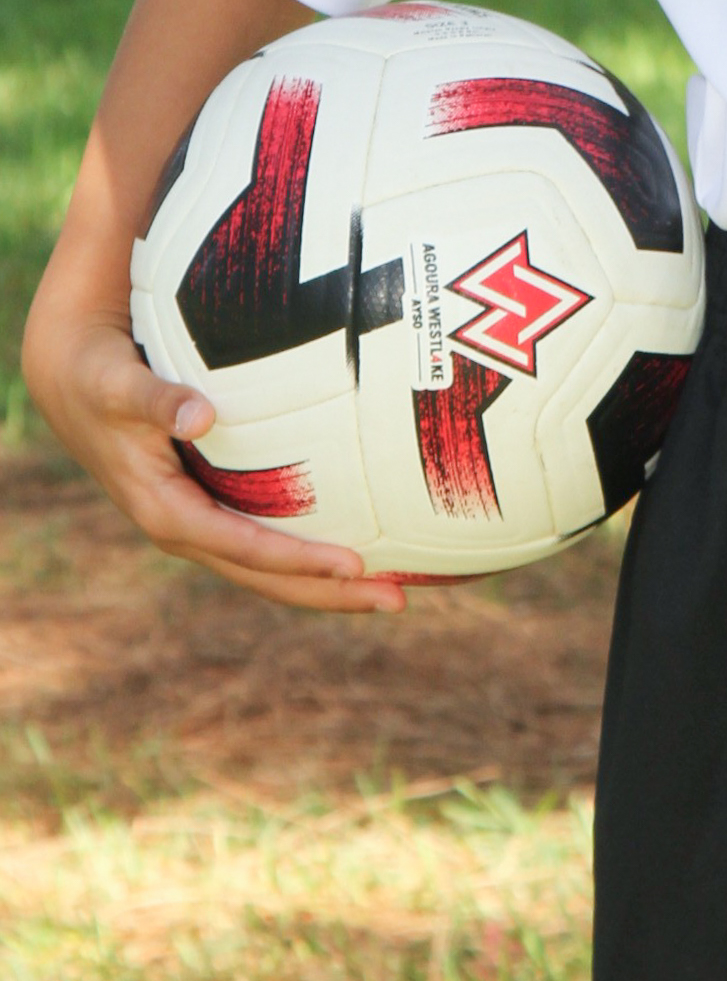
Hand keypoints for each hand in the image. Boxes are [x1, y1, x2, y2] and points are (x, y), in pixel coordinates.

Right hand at [23, 285, 404, 614]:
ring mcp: (201, 522)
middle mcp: (188, 529)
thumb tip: (201, 412)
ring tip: (396, 590)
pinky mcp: (212, 505)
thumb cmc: (100, 379)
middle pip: (266, 577)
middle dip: (330, 594)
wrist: (74, 381)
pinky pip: (268, 538)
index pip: (245, 548)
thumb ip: (156, 400)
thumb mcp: (118, 387)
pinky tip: (365, 541)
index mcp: (167, 513)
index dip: (299, 561)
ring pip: (270, 568)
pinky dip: (311, 550)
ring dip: (328, 584)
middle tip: (398, 601)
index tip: (356, 565)